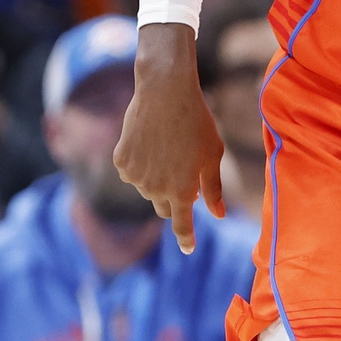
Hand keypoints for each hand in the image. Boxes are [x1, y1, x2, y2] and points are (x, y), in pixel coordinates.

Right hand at [114, 23, 224, 246]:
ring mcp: (134, 177)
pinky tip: (151, 142)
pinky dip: (142, 165)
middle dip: (175, 200)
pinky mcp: (121, 161)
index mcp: (181, 191)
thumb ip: (213, 188)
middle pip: (164, 207)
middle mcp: (155, 190)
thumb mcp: (213, 154)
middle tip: (186, 175)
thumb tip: (219, 214)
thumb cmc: (197, 121)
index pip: (182, 224)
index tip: (188, 247)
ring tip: (170, 148)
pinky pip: (133, 173)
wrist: (165, 92)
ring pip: (148, 189)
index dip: (185, 237)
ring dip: (158, 180)